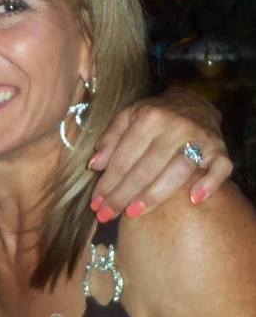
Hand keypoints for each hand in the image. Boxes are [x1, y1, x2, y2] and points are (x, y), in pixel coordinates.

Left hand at [89, 87, 231, 221]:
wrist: (194, 101)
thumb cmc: (154, 115)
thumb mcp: (127, 117)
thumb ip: (110, 139)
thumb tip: (95, 165)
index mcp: (149, 117)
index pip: (124, 157)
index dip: (108, 182)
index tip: (95, 202)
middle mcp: (176, 126)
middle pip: (146, 169)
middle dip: (123, 195)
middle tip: (107, 215)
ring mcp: (201, 138)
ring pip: (177, 172)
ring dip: (154, 196)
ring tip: (132, 213)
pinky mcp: (221, 149)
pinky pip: (220, 169)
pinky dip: (209, 184)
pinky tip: (193, 200)